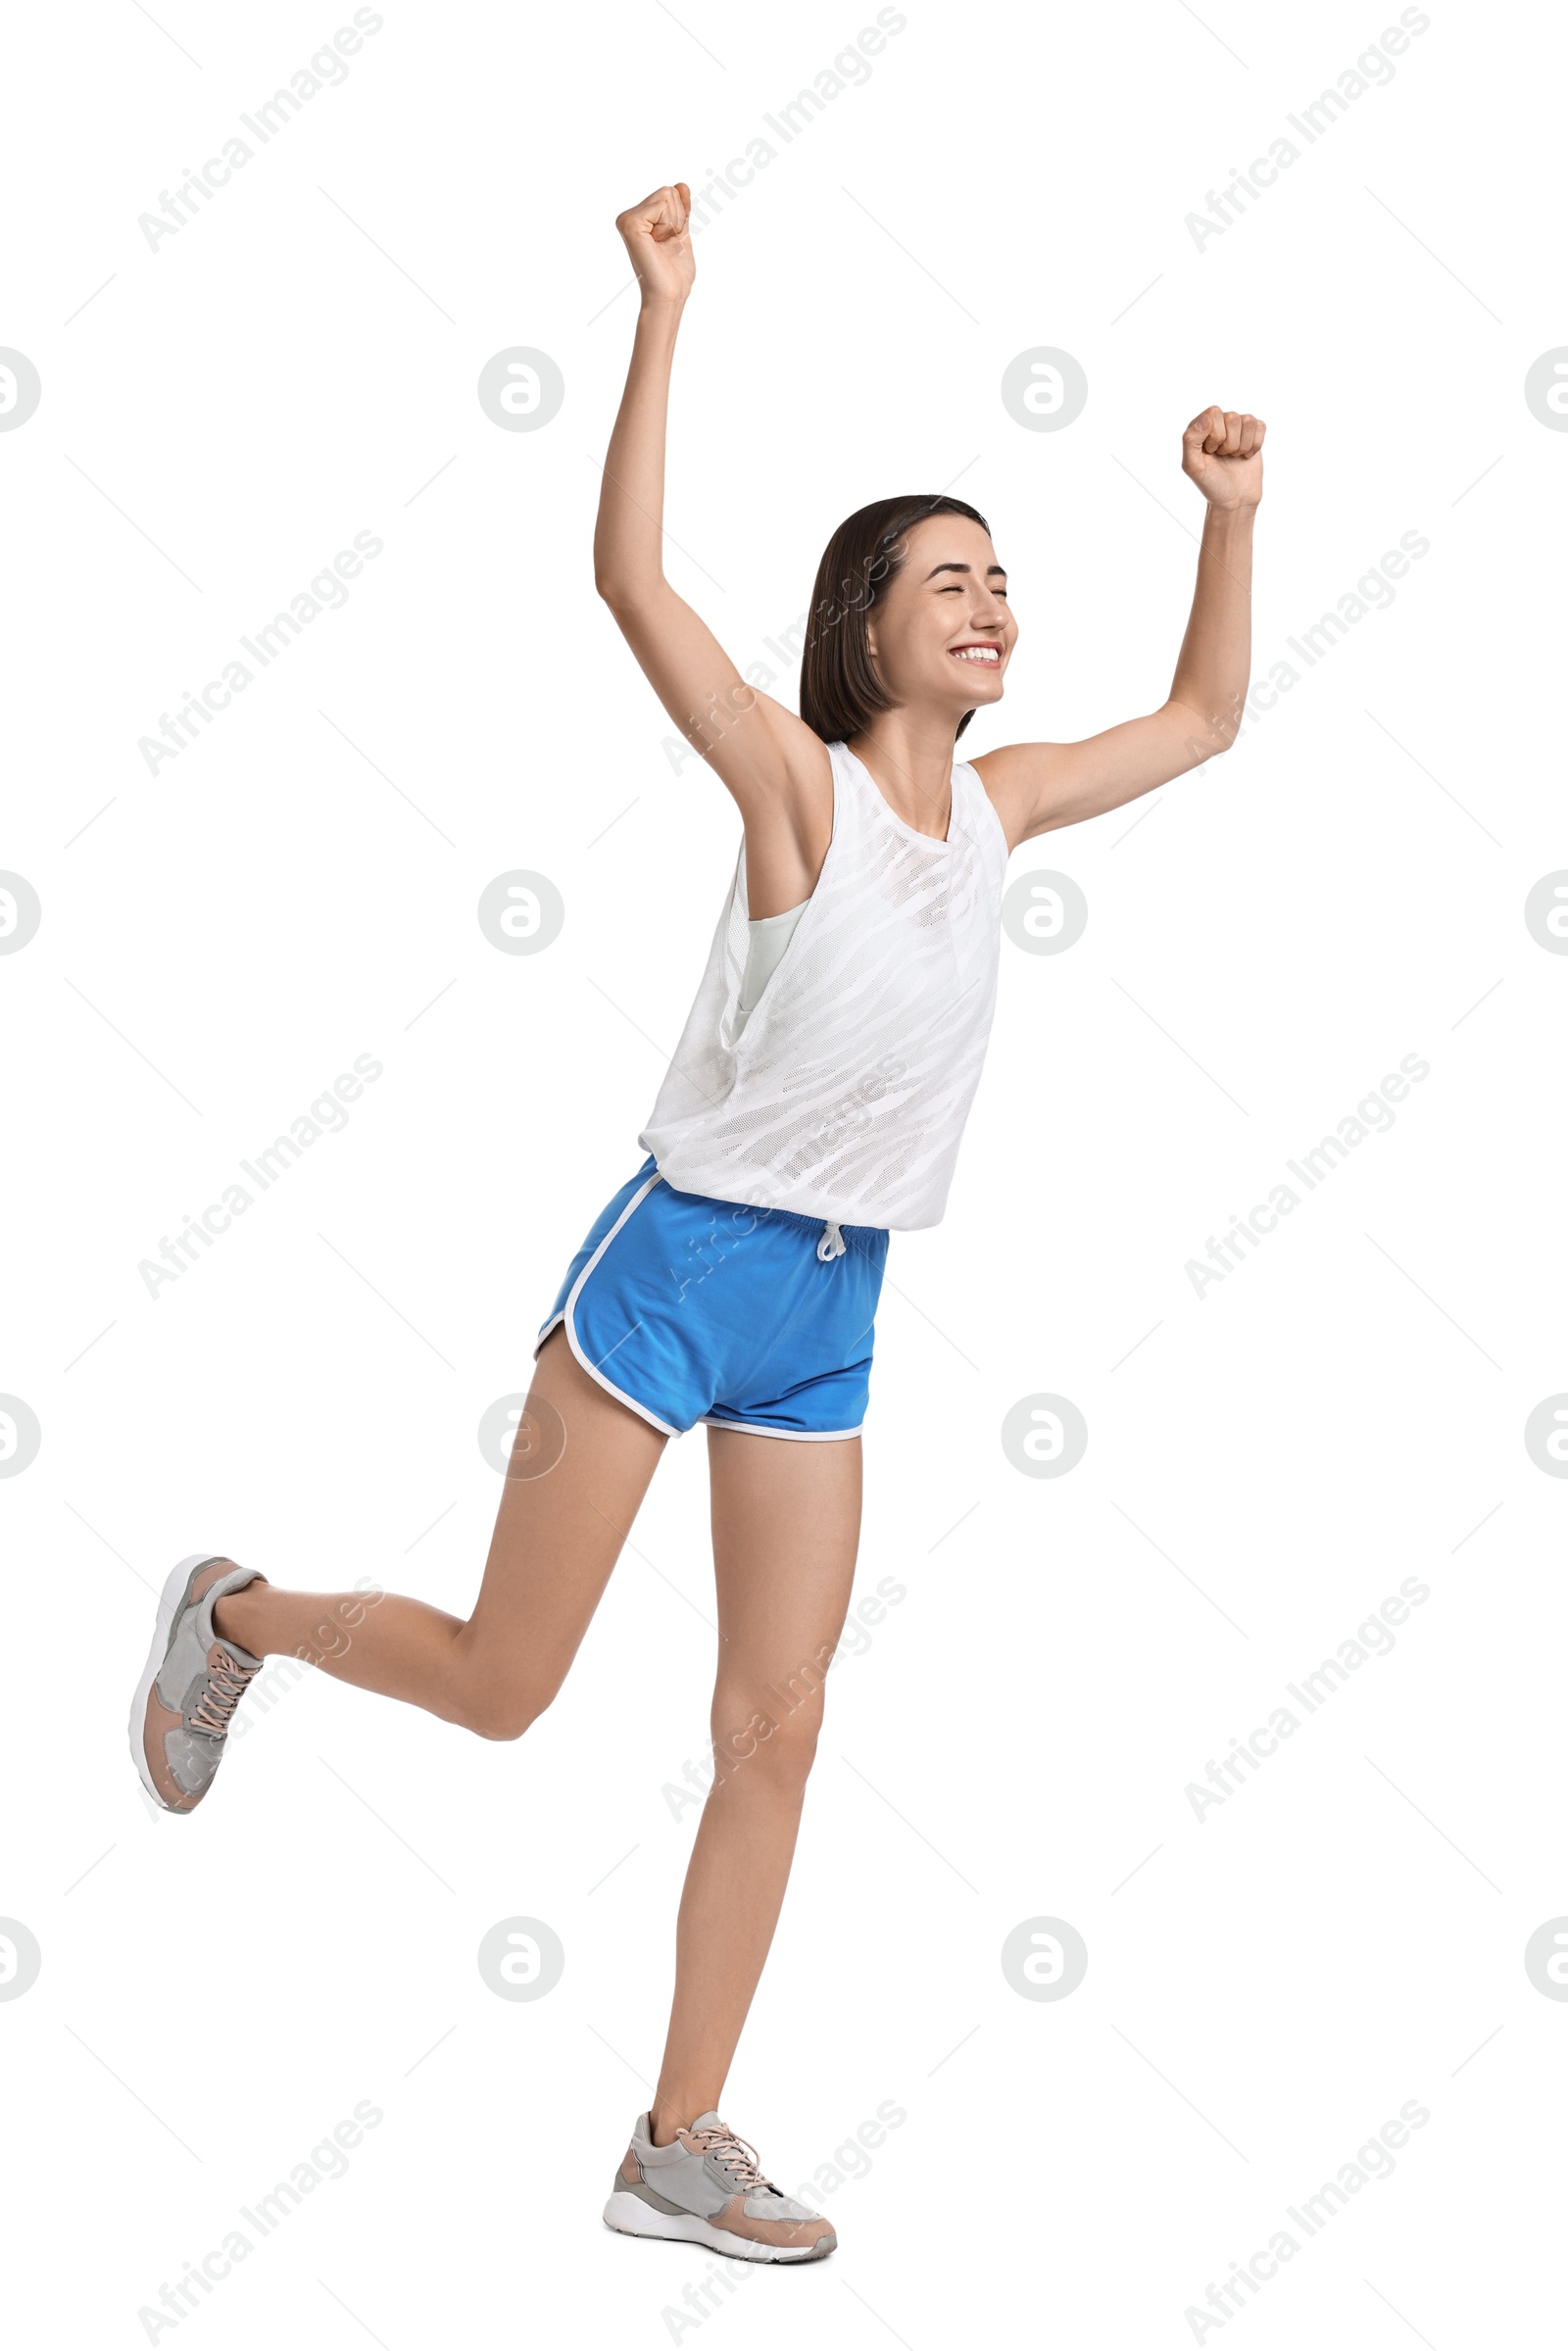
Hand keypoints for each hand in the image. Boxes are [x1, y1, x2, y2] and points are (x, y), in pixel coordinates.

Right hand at [615, 183, 694, 307]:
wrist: (670, 294)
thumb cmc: (674, 272)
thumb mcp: (680, 233)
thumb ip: (680, 209)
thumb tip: (681, 184)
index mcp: (637, 218)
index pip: (669, 193)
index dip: (679, 217)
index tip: (669, 241)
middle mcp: (628, 216)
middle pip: (668, 191)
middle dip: (677, 219)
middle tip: (667, 244)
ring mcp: (627, 219)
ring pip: (667, 195)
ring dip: (675, 223)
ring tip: (662, 245)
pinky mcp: (631, 224)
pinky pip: (663, 205)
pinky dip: (669, 225)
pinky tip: (658, 244)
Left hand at [1181, 406, 1264, 509]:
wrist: (1234, 499)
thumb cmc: (1211, 483)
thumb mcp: (1193, 467)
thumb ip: (1190, 441)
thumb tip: (1206, 419)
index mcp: (1200, 427)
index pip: (1214, 413)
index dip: (1216, 435)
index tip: (1211, 452)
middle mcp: (1219, 422)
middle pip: (1233, 417)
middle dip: (1230, 443)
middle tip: (1223, 456)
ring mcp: (1237, 427)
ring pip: (1248, 421)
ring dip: (1242, 445)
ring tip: (1234, 456)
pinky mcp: (1253, 433)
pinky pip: (1260, 426)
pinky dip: (1255, 445)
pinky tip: (1246, 455)